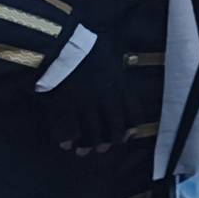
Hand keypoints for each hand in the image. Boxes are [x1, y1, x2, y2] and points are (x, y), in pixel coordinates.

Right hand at [45, 35, 133, 155]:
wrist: (64, 45)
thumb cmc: (88, 46)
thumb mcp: (110, 56)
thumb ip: (116, 70)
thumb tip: (119, 70)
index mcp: (120, 85)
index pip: (133, 112)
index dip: (132, 126)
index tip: (130, 134)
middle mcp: (107, 98)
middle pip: (114, 126)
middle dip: (111, 140)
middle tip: (105, 147)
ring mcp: (87, 104)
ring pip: (92, 132)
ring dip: (89, 145)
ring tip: (84, 152)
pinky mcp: (67, 107)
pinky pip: (69, 129)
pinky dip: (68, 139)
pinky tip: (66, 145)